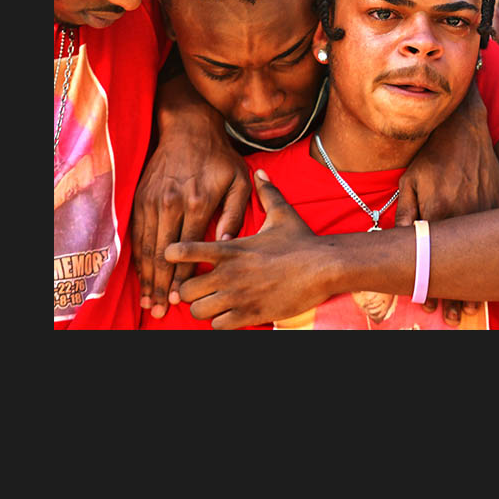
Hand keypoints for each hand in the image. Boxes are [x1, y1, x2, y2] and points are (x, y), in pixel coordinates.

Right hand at [130, 116, 250, 318]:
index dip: (182, 277)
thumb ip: (234, 213)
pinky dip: (137, 256)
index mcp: (197, 203)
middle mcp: (171, 204)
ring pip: (146, 246)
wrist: (188, 128)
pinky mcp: (140, 197)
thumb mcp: (238, 180)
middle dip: (160, 286)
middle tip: (159, 310)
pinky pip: (136, 233)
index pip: (187, 249)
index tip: (180, 299)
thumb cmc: (219, 157)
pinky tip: (141, 273)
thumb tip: (226, 242)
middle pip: (162, 254)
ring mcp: (153, 201)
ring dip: (146, 276)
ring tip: (148, 300)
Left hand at [167, 169, 337, 328]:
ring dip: (203, 308)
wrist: (325, 268)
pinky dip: (220, 322)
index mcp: (231, 248)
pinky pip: (219, 327)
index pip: (185, 250)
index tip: (174, 256)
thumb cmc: (302, 241)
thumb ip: (267, 193)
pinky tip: (229, 314)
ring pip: (199, 311)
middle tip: (198, 287)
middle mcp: (229, 273)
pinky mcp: (251, 315)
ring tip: (213, 302)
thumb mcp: (283, 213)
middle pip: (185, 289)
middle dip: (187, 290)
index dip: (173, 254)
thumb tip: (261, 172)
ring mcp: (239, 297)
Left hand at [396, 83, 498, 324]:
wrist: (466, 129)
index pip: (433, 258)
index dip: (431, 286)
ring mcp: (486, 211)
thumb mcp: (410, 180)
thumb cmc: (433, 155)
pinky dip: (493, 260)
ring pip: (482, 257)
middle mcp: (465, 215)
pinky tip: (491, 278)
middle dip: (455, 295)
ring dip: (477, 285)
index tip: (428, 306)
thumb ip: (405, 212)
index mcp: (439, 212)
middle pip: (459, 266)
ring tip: (471, 308)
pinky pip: (497, 239)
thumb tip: (396, 241)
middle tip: (450, 317)